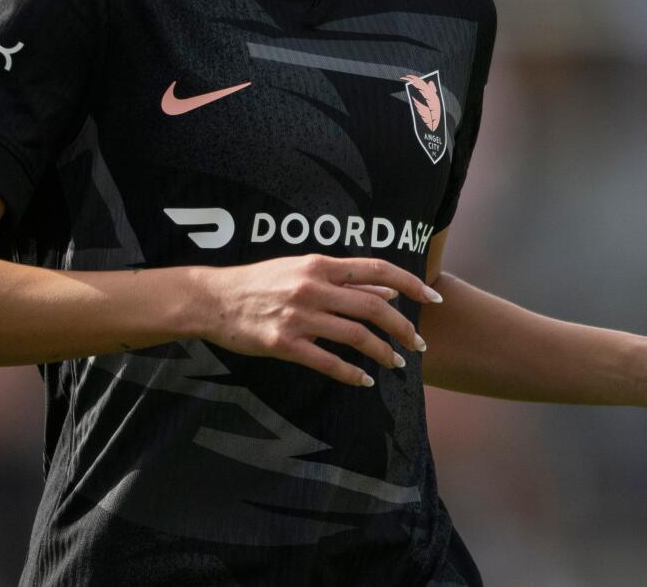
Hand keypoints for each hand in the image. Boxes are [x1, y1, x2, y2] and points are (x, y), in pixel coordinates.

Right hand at [196, 256, 440, 386]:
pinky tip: (363, 381)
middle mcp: (314, 288)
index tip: (433, 299)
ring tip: (395, 364)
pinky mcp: (284, 343)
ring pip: (356, 336)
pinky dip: (351, 374)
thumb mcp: (304, 271)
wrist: (214, 299)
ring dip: (382, 353)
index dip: (411, 283)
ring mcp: (299, 317)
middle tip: (417, 345)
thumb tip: (390, 289)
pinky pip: (327, 362)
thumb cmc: (261, 283)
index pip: (378, 270)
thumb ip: (347, 281)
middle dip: (403, 328)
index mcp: (321, 265)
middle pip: (374, 307)